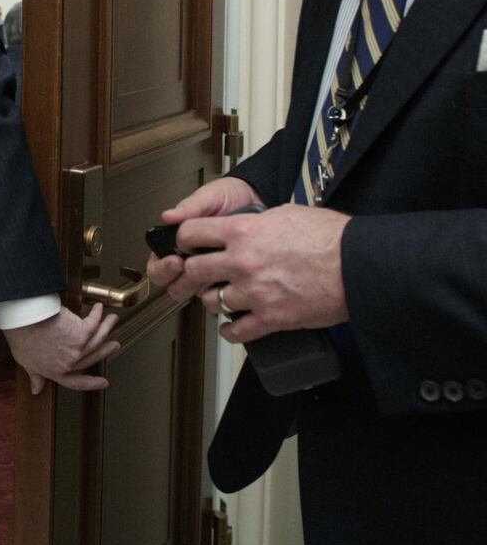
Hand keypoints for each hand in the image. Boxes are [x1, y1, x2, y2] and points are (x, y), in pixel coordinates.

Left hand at [4, 304, 120, 393]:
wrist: (23, 322)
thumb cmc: (21, 339)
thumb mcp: (26, 363)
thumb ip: (36, 377)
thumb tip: (36, 390)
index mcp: (57, 372)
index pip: (77, 382)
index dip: (91, 383)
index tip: (103, 383)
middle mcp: (71, 362)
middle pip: (93, 357)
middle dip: (106, 351)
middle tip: (114, 345)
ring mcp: (78, 348)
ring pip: (98, 339)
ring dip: (107, 328)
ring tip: (112, 320)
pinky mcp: (82, 332)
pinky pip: (94, 323)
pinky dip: (98, 315)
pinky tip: (99, 308)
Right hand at [145, 176, 264, 291]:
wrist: (260, 198)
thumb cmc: (230, 197)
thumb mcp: (210, 197)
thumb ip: (190, 207)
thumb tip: (168, 216)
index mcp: (178, 242)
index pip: (157, 265)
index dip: (162, 268)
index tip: (174, 260)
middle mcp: (191, 259)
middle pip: (173, 285)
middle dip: (179, 281)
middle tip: (190, 268)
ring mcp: (211, 270)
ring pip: (196, 292)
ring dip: (199, 287)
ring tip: (212, 272)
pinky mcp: (231, 276)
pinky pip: (222, 292)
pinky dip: (223, 289)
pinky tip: (231, 277)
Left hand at [163, 203, 350, 342]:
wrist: (360, 265)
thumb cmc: (330, 237)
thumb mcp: (285, 213)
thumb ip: (254, 222)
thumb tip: (242, 225)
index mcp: (242, 231)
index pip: (189, 233)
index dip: (185, 240)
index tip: (188, 245)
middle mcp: (241, 262)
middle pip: (193, 270)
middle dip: (195, 273)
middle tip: (202, 274)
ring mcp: (254, 292)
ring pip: (210, 302)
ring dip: (214, 300)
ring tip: (224, 297)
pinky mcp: (271, 318)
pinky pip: (235, 331)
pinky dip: (231, 330)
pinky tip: (233, 326)